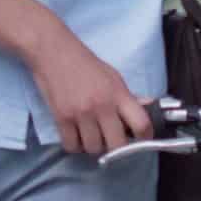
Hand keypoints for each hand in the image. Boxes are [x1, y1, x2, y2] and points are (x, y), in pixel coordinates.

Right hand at [27, 34, 153, 156]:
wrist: (53, 51)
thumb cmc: (84, 63)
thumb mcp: (112, 76)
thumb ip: (128, 96)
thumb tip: (148, 108)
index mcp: (118, 94)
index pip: (141, 124)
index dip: (145, 137)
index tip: (141, 138)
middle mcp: (101, 106)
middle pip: (117, 145)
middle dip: (116, 147)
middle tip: (111, 139)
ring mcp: (80, 114)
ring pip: (93, 149)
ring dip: (93, 146)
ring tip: (90, 134)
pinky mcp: (61, 118)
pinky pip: (71, 146)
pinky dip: (74, 144)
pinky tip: (75, 135)